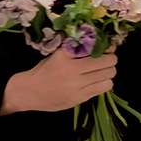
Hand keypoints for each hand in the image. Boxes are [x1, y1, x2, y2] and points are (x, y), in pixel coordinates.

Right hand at [0, 47, 115, 114]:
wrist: (29, 92)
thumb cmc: (44, 71)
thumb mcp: (57, 55)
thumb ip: (75, 49)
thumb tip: (98, 43)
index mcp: (65, 55)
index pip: (93, 46)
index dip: (106, 47)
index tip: (108, 47)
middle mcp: (72, 69)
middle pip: (106, 61)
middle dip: (111, 59)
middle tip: (109, 59)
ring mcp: (77, 85)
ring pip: (108, 75)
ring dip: (109, 72)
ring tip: (104, 71)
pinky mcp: (80, 97)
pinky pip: (103, 88)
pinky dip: (105, 83)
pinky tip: (99, 81)